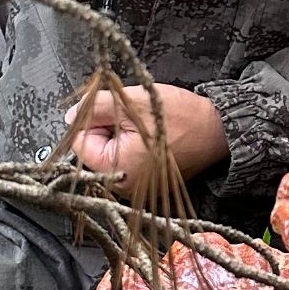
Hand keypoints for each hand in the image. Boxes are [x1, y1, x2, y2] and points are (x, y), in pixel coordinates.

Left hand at [67, 85, 227, 184]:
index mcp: (116, 169)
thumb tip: (71, 115)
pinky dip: (134, 146)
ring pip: (111, 153)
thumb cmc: (180, 118)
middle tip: (135, 119)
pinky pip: (127, 161)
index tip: (118, 113)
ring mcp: (136, 188)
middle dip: (109, 130)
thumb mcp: (131, 102)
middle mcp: (124, 187)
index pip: (80, 142)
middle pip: (95, 150)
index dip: (95, 121)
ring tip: (147, 128)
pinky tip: (153, 138)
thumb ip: (94, 107)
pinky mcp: (147, 184)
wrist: (217, 130)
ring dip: (122, 136)